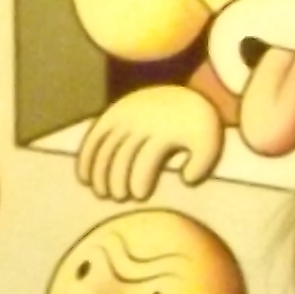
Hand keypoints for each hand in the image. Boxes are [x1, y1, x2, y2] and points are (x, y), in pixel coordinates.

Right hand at [75, 81, 222, 199]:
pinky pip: (94, 136)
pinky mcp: (112, 114)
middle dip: (118, 180)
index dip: (139, 180)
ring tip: (103, 194)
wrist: (185, 95)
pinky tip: (84, 179)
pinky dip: (86, 158)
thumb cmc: (197, 128)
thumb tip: (185, 179)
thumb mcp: (210, 143)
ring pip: (105, 148)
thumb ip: (202, 164)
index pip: (146, 159)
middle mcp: (142, 122)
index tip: (139, 197)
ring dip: (100, 174)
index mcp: (165, 130)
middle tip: (120, 198)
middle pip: (123, 155)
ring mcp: (124, 116)